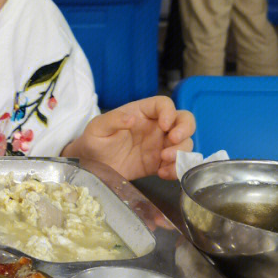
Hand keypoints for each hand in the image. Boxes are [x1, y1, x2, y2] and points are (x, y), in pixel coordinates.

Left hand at [63, 96, 194, 180]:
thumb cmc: (94, 140)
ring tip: (164, 160)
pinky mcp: (159, 164)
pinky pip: (177, 164)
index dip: (169, 112)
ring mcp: (160, 145)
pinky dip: (176, 169)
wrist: (92, 166)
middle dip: (185, 129)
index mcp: (142, 112)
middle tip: (174, 140)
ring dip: (181, 152)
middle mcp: (155, 127)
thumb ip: (113, 120)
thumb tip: (132, 118)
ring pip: (185, 143)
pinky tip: (163, 173)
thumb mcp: (98, 127)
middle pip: (183, 120)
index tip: (164, 125)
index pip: (164, 104)